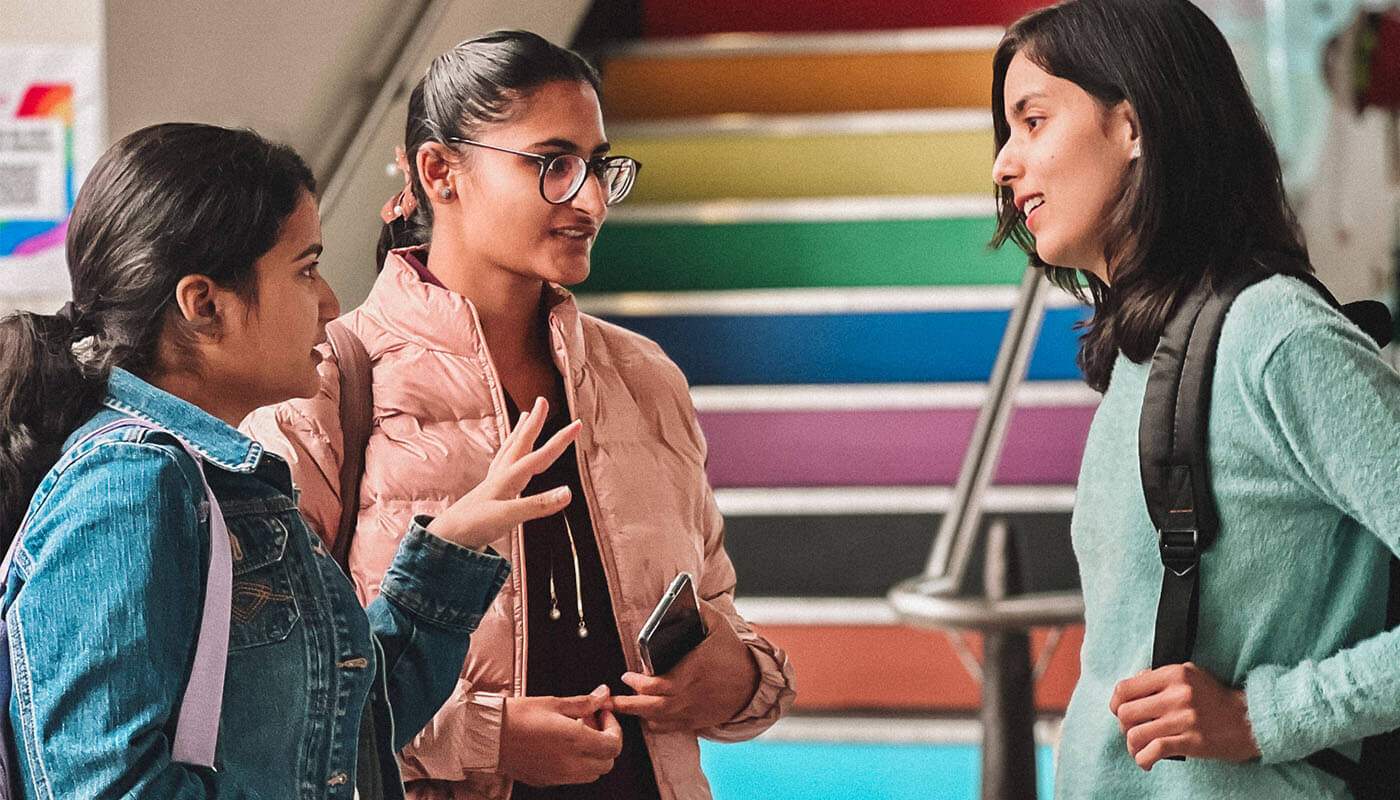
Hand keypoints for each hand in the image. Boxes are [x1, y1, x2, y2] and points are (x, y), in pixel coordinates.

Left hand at [427, 397, 580, 550]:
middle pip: (521, 442)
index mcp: (509, 478)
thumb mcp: (509, 517)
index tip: (578, 423)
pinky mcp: (488, 492)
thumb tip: (568, 492)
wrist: (446, 537)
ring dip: (520, 432)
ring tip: (525, 416)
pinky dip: (509, 451)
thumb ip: (539, 504)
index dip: (560, 440)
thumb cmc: (474, 526)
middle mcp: (501, 475)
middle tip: (542, 400)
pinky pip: (502, 462)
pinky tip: (510, 455)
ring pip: (510, 449)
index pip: (540, 455)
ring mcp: (494, 482)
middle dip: (534, 422)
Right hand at [499, 687, 622, 786]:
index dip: (614, 728)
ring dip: (593, 754)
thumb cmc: (518, 716)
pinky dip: (577, 763)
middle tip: (591, 721)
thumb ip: (584, 702)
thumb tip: (603, 694)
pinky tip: (562, 745)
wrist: (487, 736)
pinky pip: (573, 777)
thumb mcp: (555, 703)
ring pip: (592, 773)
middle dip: (606, 741)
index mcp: (577, 742)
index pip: (614, 745)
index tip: (602, 713)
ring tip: (576, 733)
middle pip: (607, 762)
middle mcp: (572, 764)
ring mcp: (559, 776)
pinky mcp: (547, 781)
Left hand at [611, 600, 758, 732]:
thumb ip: (700, 609)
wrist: (754, 683)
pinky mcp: (696, 721)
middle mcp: (690, 694)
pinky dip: (654, 724)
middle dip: (627, 704)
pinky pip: (668, 728)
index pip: (656, 684)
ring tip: (624, 706)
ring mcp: (692, 710)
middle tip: (612, 699)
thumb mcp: (719, 625)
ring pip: (657, 721)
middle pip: (651, 707)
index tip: (626, 676)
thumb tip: (684, 593)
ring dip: (638, 714)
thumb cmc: (733, 653)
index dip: (637, 683)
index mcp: (692, 671)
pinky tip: (646, 715)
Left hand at [1109, 662, 1260, 769]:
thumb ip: (1160, 676)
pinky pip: (1154, 751)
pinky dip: (1143, 759)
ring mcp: (1184, 719)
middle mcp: (1177, 695)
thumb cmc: (1214, 697)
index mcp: (1173, 675)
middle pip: (1126, 713)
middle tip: (1131, 731)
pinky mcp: (1191, 742)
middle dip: (1123, 726)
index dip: (1115, 703)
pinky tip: (1146, 761)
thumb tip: (1134, 682)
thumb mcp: (1190, 674)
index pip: (1125, 688)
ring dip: (1132, 746)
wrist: (1248, 720)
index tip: (1118, 711)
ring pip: (1136, 734)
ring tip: (1138, 749)